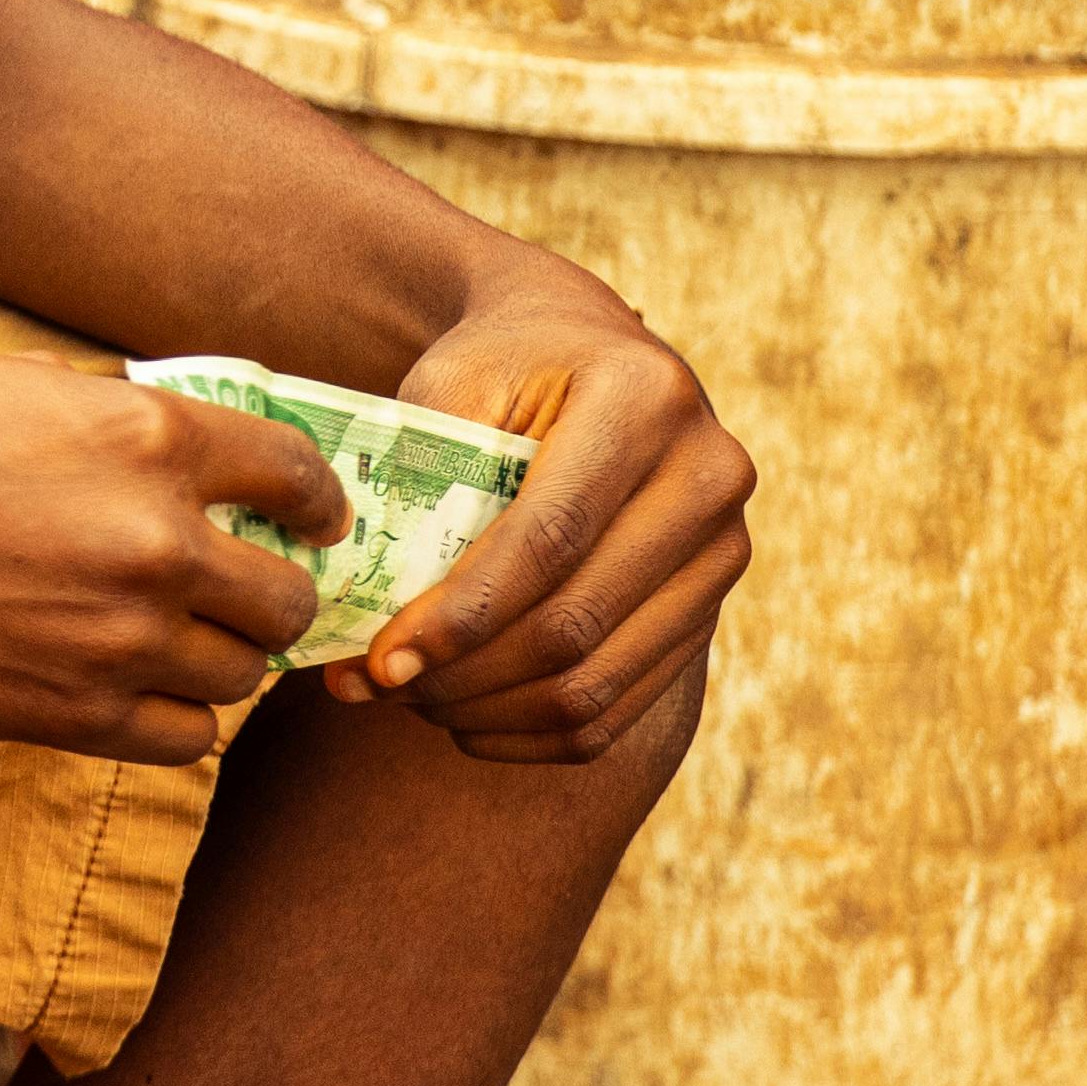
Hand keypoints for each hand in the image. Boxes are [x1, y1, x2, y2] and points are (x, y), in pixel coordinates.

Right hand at [0, 355, 344, 765]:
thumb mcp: (27, 389)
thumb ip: (129, 429)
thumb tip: (205, 467)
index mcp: (149, 437)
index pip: (297, 478)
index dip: (315, 504)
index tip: (308, 520)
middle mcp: (153, 541)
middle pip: (285, 599)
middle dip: (268, 594)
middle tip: (235, 591)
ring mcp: (115, 639)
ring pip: (240, 678)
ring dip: (216, 659)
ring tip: (166, 638)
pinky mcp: (67, 716)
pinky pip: (183, 740)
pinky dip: (171, 717)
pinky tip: (129, 686)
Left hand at [339, 261, 750, 761]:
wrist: (590, 352)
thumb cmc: (506, 364)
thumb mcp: (454, 378)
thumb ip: (419, 476)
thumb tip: (364, 606)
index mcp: (644, 399)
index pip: (549, 538)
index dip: (461, 612)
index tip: (379, 659)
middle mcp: (707, 477)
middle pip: (576, 620)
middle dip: (462, 672)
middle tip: (373, 685)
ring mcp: (722, 552)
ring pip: (597, 681)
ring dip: (489, 710)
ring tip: (408, 697)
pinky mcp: (709, 611)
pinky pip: (620, 709)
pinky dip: (532, 733)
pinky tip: (463, 718)